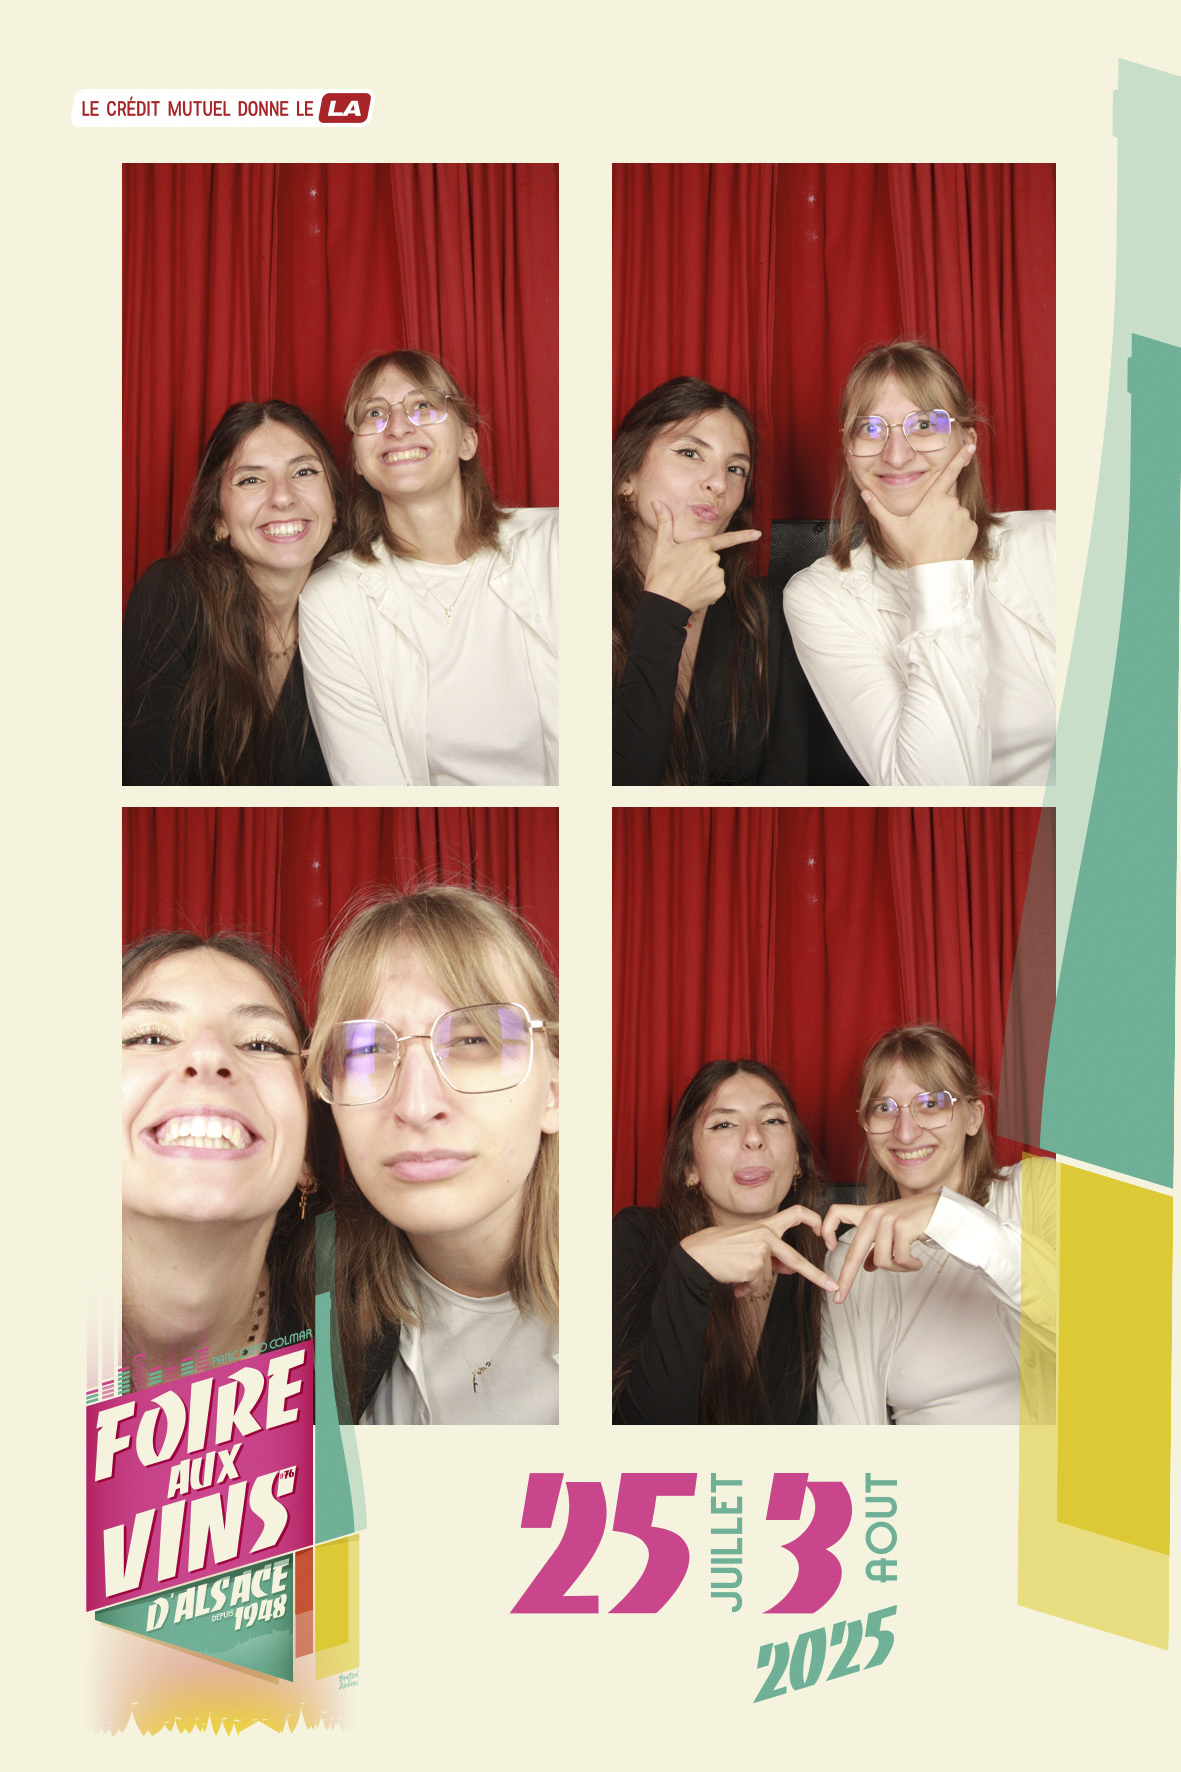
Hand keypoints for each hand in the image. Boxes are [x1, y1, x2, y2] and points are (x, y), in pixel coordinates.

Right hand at [643, 501, 761, 615]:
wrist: (663, 602)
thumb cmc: (661, 574)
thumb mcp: (661, 546)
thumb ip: (664, 523)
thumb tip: (657, 502)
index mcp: (702, 546)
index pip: (727, 539)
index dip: (744, 536)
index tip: (758, 534)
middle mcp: (713, 559)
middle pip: (712, 559)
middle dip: (701, 565)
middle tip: (684, 572)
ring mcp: (717, 575)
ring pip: (714, 573)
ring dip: (704, 578)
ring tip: (688, 583)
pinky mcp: (719, 590)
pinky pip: (716, 587)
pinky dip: (707, 590)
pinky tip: (695, 591)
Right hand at [681, 1206, 836, 1300]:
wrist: (697, 1255)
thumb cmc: (719, 1249)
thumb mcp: (747, 1246)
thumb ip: (770, 1254)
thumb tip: (790, 1268)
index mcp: (765, 1225)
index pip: (795, 1213)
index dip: (814, 1220)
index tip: (824, 1233)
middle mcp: (765, 1234)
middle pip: (795, 1259)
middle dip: (816, 1275)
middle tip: (832, 1285)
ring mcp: (761, 1250)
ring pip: (768, 1277)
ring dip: (753, 1282)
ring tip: (737, 1275)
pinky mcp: (754, 1265)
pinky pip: (758, 1285)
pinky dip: (747, 1288)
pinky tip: (735, 1281)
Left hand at [820, 1193, 941, 1302]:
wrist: (942, 1209)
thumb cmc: (916, 1220)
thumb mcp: (892, 1231)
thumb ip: (877, 1247)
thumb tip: (866, 1268)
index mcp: (867, 1214)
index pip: (837, 1212)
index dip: (827, 1229)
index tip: (829, 1247)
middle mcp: (874, 1215)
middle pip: (854, 1251)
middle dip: (846, 1278)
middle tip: (839, 1296)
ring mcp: (887, 1220)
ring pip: (881, 1261)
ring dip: (897, 1269)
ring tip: (910, 1263)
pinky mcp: (902, 1226)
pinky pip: (900, 1259)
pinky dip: (910, 1266)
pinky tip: (917, 1262)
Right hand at [861, 441, 978, 567]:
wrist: (934, 571)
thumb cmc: (912, 548)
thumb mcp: (893, 527)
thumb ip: (878, 508)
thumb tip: (865, 493)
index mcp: (934, 499)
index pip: (949, 472)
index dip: (961, 457)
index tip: (971, 445)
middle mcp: (952, 503)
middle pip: (947, 498)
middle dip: (939, 508)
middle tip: (929, 527)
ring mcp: (964, 516)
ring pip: (956, 512)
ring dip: (948, 520)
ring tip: (937, 536)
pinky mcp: (972, 528)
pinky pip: (965, 524)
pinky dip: (958, 530)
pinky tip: (947, 541)